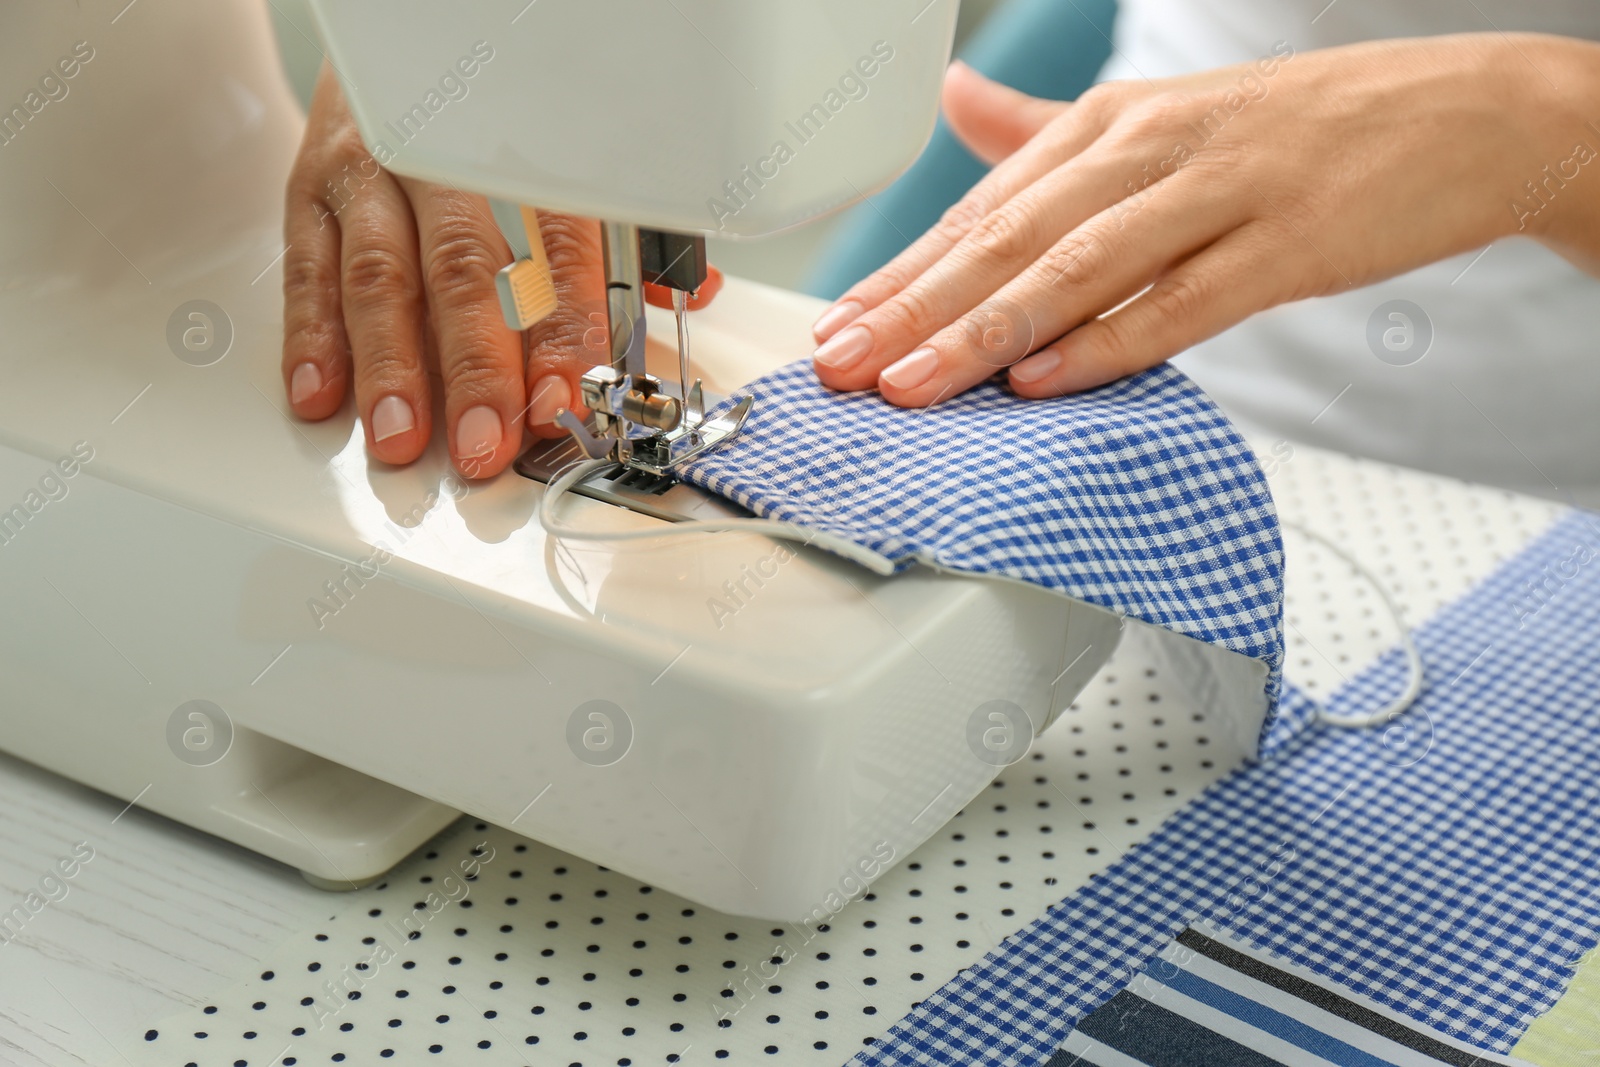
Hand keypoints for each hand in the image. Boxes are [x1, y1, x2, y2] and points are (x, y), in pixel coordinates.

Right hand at [280, 64, 722, 477]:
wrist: (400, 39)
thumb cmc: (496, 121)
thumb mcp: (572, 161)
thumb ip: (629, 237)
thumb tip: (690, 293)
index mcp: (526, 156)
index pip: (557, 250)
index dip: (562, 333)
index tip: (563, 400)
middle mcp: (442, 160)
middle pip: (462, 270)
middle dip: (473, 368)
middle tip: (484, 442)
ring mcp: (371, 173)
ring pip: (379, 275)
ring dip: (388, 366)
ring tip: (398, 436)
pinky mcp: (310, 188)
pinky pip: (307, 265)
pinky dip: (311, 336)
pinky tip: (321, 394)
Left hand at [810, 35, 1599, 405]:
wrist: (1462, 113)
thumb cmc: (1298, 132)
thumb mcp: (1160, 118)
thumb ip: (1047, 130)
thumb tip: (955, 100)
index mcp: (1109, 125)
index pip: (981, 212)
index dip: (900, 276)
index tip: (834, 333)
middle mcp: (1148, 150)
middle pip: (1008, 239)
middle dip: (914, 309)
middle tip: (842, 367)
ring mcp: (1219, 192)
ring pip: (1078, 270)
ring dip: (984, 332)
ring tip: (911, 384)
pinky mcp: (1287, 242)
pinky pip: (1182, 301)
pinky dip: (1109, 343)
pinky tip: (1043, 381)